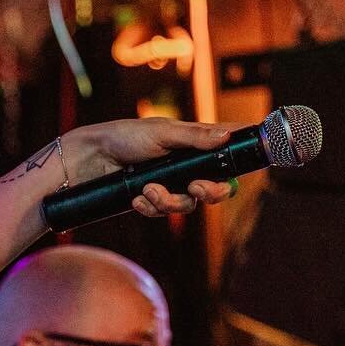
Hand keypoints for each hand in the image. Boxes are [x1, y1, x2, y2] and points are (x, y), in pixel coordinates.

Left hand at [61, 119, 238, 216]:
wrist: (91, 159)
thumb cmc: (126, 136)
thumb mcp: (162, 132)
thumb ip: (194, 137)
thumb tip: (227, 136)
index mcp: (195, 144)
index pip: (229, 151)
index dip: (243, 159)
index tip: (253, 164)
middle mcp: (188, 166)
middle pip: (217, 188)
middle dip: (211, 193)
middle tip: (196, 188)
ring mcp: (172, 184)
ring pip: (188, 205)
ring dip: (170, 201)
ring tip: (148, 190)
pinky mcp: (154, 200)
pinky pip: (163, 213)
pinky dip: (151, 207)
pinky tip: (137, 198)